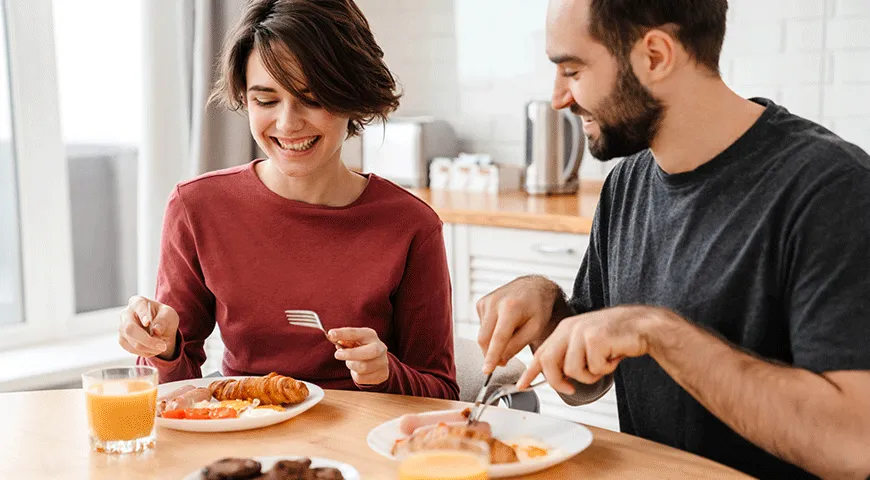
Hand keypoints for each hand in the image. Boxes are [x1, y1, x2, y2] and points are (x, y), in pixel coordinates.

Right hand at [118, 295, 179, 358]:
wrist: (160, 329)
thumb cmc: (163, 317)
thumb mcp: (169, 315)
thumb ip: (163, 320)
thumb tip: (156, 330)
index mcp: (137, 302)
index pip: (138, 306)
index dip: (142, 314)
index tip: (148, 322)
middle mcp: (126, 314)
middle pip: (130, 329)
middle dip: (147, 340)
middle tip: (162, 346)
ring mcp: (122, 328)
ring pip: (132, 342)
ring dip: (149, 348)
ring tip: (162, 346)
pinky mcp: (122, 340)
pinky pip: (132, 350)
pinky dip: (146, 352)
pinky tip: (154, 349)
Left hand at [330, 327, 389, 384]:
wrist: (378, 362)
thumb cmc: (361, 349)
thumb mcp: (354, 341)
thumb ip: (344, 340)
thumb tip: (333, 338)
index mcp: (370, 335)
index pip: (355, 333)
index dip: (342, 333)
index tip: (331, 334)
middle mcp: (379, 347)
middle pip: (368, 352)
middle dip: (350, 354)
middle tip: (337, 354)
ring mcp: (382, 362)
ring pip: (363, 367)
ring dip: (351, 365)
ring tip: (351, 362)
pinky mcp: (381, 375)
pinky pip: (362, 378)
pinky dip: (356, 375)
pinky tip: (358, 371)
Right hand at [477, 276, 561, 373]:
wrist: (533, 286)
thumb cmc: (538, 307)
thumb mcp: (535, 328)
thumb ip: (517, 345)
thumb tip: (500, 360)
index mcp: (511, 308)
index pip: (498, 337)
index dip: (492, 356)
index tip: (487, 370)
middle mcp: (494, 302)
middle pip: (484, 338)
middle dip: (490, 354)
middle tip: (503, 361)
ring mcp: (485, 301)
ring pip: (482, 334)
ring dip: (493, 342)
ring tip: (512, 332)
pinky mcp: (481, 303)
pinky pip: (483, 326)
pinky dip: (492, 331)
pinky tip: (505, 323)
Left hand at [517, 306, 667, 392]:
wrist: (641, 325)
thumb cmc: (615, 337)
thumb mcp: (585, 343)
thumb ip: (568, 355)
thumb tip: (554, 377)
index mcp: (564, 329)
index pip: (541, 352)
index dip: (530, 372)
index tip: (522, 385)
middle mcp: (569, 329)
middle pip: (549, 363)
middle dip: (558, 382)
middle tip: (570, 390)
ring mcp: (582, 332)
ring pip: (573, 370)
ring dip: (590, 375)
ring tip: (603, 363)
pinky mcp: (596, 338)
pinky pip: (594, 368)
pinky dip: (606, 369)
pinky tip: (614, 357)